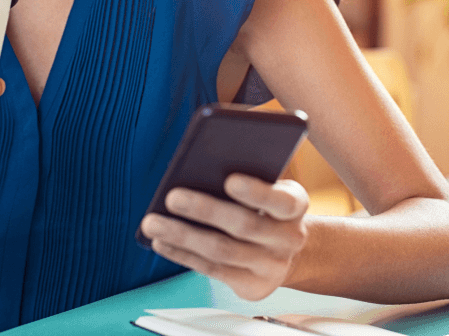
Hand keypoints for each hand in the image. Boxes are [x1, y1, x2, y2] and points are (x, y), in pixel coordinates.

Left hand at [140, 174, 308, 300]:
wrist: (286, 249)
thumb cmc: (266, 205)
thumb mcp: (268, 184)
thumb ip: (246, 172)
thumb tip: (199, 161)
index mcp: (295, 204)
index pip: (281, 200)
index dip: (256, 192)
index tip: (229, 180)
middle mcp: (288, 238)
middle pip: (244, 225)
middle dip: (204, 210)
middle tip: (172, 196)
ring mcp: (271, 266)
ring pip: (222, 251)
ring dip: (182, 236)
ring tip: (152, 222)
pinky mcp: (252, 287)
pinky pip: (212, 270)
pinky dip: (182, 255)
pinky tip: (160, 241)